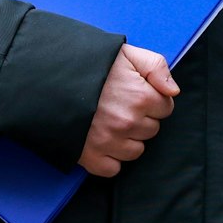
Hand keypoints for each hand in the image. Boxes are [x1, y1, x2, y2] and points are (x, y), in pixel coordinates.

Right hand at [78, 45, 178, 176]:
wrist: (48, 78)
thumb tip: (173, 92)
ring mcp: (109, 142)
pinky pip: (113, 168)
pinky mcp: (90, 157)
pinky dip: (109, 159)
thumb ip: (157, 67)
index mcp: (141, 97)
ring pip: (135, 151)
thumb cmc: (90, 64)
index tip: (135, 94)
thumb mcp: (128, 53)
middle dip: (140, 119)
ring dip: (127, 140)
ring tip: (108, 122)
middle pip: (151, 130)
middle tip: (119, 106)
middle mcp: (128, 123)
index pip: (165, 108)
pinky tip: (100, 141)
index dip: (152, 100)